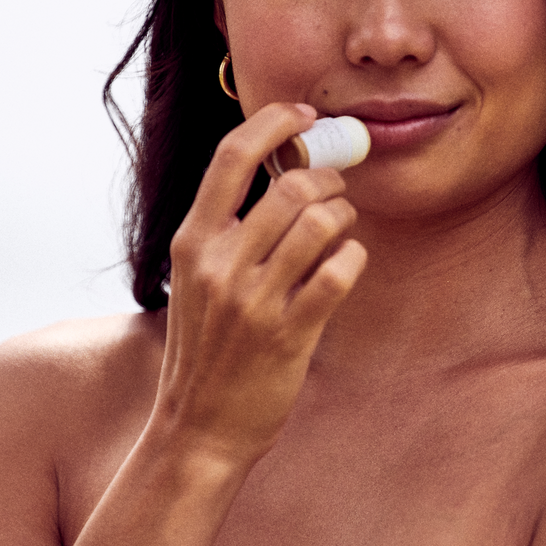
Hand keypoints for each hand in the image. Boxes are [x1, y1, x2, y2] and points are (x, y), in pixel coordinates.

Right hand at [153, 102, 367, 466]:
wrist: (197, 429)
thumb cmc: (207, 347)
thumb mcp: (198, 279)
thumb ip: (228, 229)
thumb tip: (280, 169)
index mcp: (191, 242)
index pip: (230, 157)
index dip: (273, 123)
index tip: (304, 116)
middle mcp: (218, 265)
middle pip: (289, 185)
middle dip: (326, 178)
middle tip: (336, 190)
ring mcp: (253, 301)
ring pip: (321, 223)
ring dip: (344, 217)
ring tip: (341, 230)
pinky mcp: (288, 334)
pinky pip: (339, 272)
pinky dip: (353, 258)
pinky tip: (347, 264)